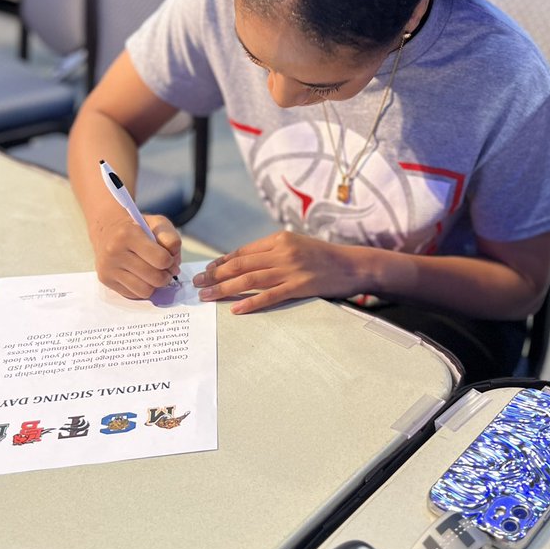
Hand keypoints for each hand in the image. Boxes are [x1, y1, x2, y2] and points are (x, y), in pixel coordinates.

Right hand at [91, 213, 180, 298]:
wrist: (107, 232)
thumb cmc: (137, 229)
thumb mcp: (157, 223)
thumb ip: (171, 238)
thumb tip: (174, 263)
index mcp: (128, 234)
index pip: (161, 259)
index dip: (171, 261)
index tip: (169, 258)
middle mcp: (114, 251)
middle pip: (155, 278)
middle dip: (166, 276)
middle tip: (166, 270)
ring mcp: (108, 268)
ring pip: (145, 290)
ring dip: (155, 285)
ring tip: (154, 275)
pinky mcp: (105, 280)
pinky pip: (134, 294)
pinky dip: (142, 288)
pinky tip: (141, 277)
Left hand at [193, 231, 362, 313]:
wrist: (352, 265)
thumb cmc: (324, 256)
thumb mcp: (297, 245)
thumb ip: (273, 251)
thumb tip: (245, 263)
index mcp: (279, 239)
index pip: (242, 252)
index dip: (220, 262)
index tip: (206, 271)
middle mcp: (282, 252)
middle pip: (240, 265)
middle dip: (215, 275)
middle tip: (197, 284)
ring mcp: (291, 270)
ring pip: (249, 280)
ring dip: (224, 289)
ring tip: (207, 296)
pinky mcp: (300, 287)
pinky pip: (270, 296)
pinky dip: (251, 303)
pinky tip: (236, 309)